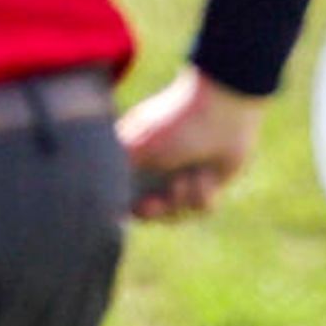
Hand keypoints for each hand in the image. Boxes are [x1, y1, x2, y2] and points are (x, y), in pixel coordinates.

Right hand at [120, 67, 264, 221]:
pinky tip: (206, 176)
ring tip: (189, 178)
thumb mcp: (136, 147)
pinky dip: (204, 196)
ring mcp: (184, 178)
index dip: (128, 208)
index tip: (134, 207)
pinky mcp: (210, 183)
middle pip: (151, 213)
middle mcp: (158, 172)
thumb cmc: (174, 124)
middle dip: (155, 211)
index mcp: (137, 161)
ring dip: (183, 200)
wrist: (223, 111)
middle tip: (157, 202)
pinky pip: (202, 208)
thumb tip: (103, 194)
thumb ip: (114, 172)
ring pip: (178, 213)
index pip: (124, 196)